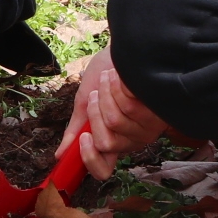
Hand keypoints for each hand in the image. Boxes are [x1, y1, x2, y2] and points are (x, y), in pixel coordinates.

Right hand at [60, 45, 166, 178]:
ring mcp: (146, 127)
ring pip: (115, 123)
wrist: (127, 47)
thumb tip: (60, 155)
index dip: (89, 158)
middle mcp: (131, 140)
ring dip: (106, 94)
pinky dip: (118, 87)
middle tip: (97, 94)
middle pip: (105, 143)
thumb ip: (76, 129)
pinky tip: (123, 78)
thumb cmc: (105, 73)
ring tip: (111, 79)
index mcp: (112, 141)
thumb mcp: (85, 101)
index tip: (84, 137)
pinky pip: (128, 107)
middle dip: (95, 112)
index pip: (102, 170)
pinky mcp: (156, 110)